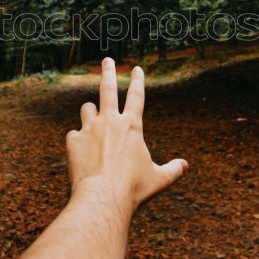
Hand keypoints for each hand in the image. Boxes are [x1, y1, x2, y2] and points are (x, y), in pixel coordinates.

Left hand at [66, 58, 187, 214]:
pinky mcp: (73, 140)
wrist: (103, 198)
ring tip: (93, 118)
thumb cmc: (133, 189)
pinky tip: (83, 154)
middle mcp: (110, 121)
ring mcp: (89, 129)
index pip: (137, 96)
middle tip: (107, 60)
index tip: (137, 68)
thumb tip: (185, 166)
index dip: (138, 80)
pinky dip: (79, 141)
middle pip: (108, 88)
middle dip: (108, 71)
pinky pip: (75, 134)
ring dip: (91, 112)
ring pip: (87, 109)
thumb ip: (173, 170)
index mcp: (132, 126)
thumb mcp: (158, 180)